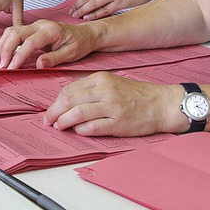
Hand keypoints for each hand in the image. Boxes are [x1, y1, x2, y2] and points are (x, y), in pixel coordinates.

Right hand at [0, 20, 99, 68]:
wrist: (85, 34)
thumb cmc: (80, 42)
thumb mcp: (71, 53)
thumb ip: (54, 58)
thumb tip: (38, 64)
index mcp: (51, 30)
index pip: (30, 42)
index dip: (19, 55)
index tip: (12, 67)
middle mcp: (41, 24)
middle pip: (16, 33)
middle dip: (6, 49)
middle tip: (1, 64)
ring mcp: (35, 25)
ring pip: (12, 30)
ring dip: (3, 45)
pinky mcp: (32, 28)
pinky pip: (15, 32)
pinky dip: (6, 42)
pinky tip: (2, 52)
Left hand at [44, 73, 180, 136]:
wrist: (161, 104)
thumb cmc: (136, 94)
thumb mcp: (112, 82)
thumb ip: (91, 88)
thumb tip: (67, 99)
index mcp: (101, 78)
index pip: (70, 88)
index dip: (56, 101)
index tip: (51, 109)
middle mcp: (105, 90)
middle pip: (69, 100)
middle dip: (54, 112)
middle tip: (48, 120)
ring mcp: (111, 107)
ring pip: (77, 113)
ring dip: (64, 122)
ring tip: (59, 127)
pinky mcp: (118, 123)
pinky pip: (92, 128)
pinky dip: (80, 130)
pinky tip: (78, 131)